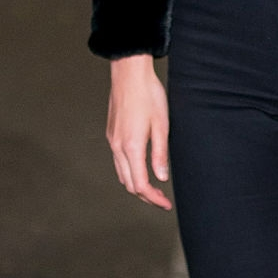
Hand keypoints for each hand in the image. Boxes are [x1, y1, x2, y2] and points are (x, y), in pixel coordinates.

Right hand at [106, 54, 171, 210]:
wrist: (129, 73)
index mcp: (131, 147)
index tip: (166, 204)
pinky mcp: (112, 133)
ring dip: (136, 184)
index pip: (140, 184)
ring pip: (121, 173)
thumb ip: (160, 154)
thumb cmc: (148, 95)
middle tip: (162, 200)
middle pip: (128, 183)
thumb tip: (161, 178)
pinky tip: (141, 168)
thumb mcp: (162, 125)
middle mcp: (117, 146)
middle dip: (145, 196)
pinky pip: (118, 161)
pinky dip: (129, 171)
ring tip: (154, 188)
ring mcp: (112, 140)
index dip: (153, 198)